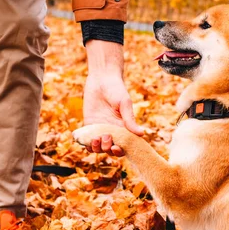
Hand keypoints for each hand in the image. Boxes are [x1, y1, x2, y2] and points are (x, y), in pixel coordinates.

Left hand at [83, 40, 143, 156]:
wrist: (101, 79)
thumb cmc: (116, 89)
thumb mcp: (125, 104)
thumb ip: (130, 119)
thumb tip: (142, 134)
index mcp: (124, 128)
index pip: (124, 145)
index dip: (120, 151)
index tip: (117, 147)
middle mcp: (112, 131)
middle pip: (110, 149)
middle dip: (108, 148)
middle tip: (106, 137)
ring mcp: (100, 129)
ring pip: (98, 148)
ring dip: (97, 148)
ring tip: (96, 139)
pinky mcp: (89, 125)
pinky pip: (87, 140)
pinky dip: (86, 144)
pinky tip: (87, 140)